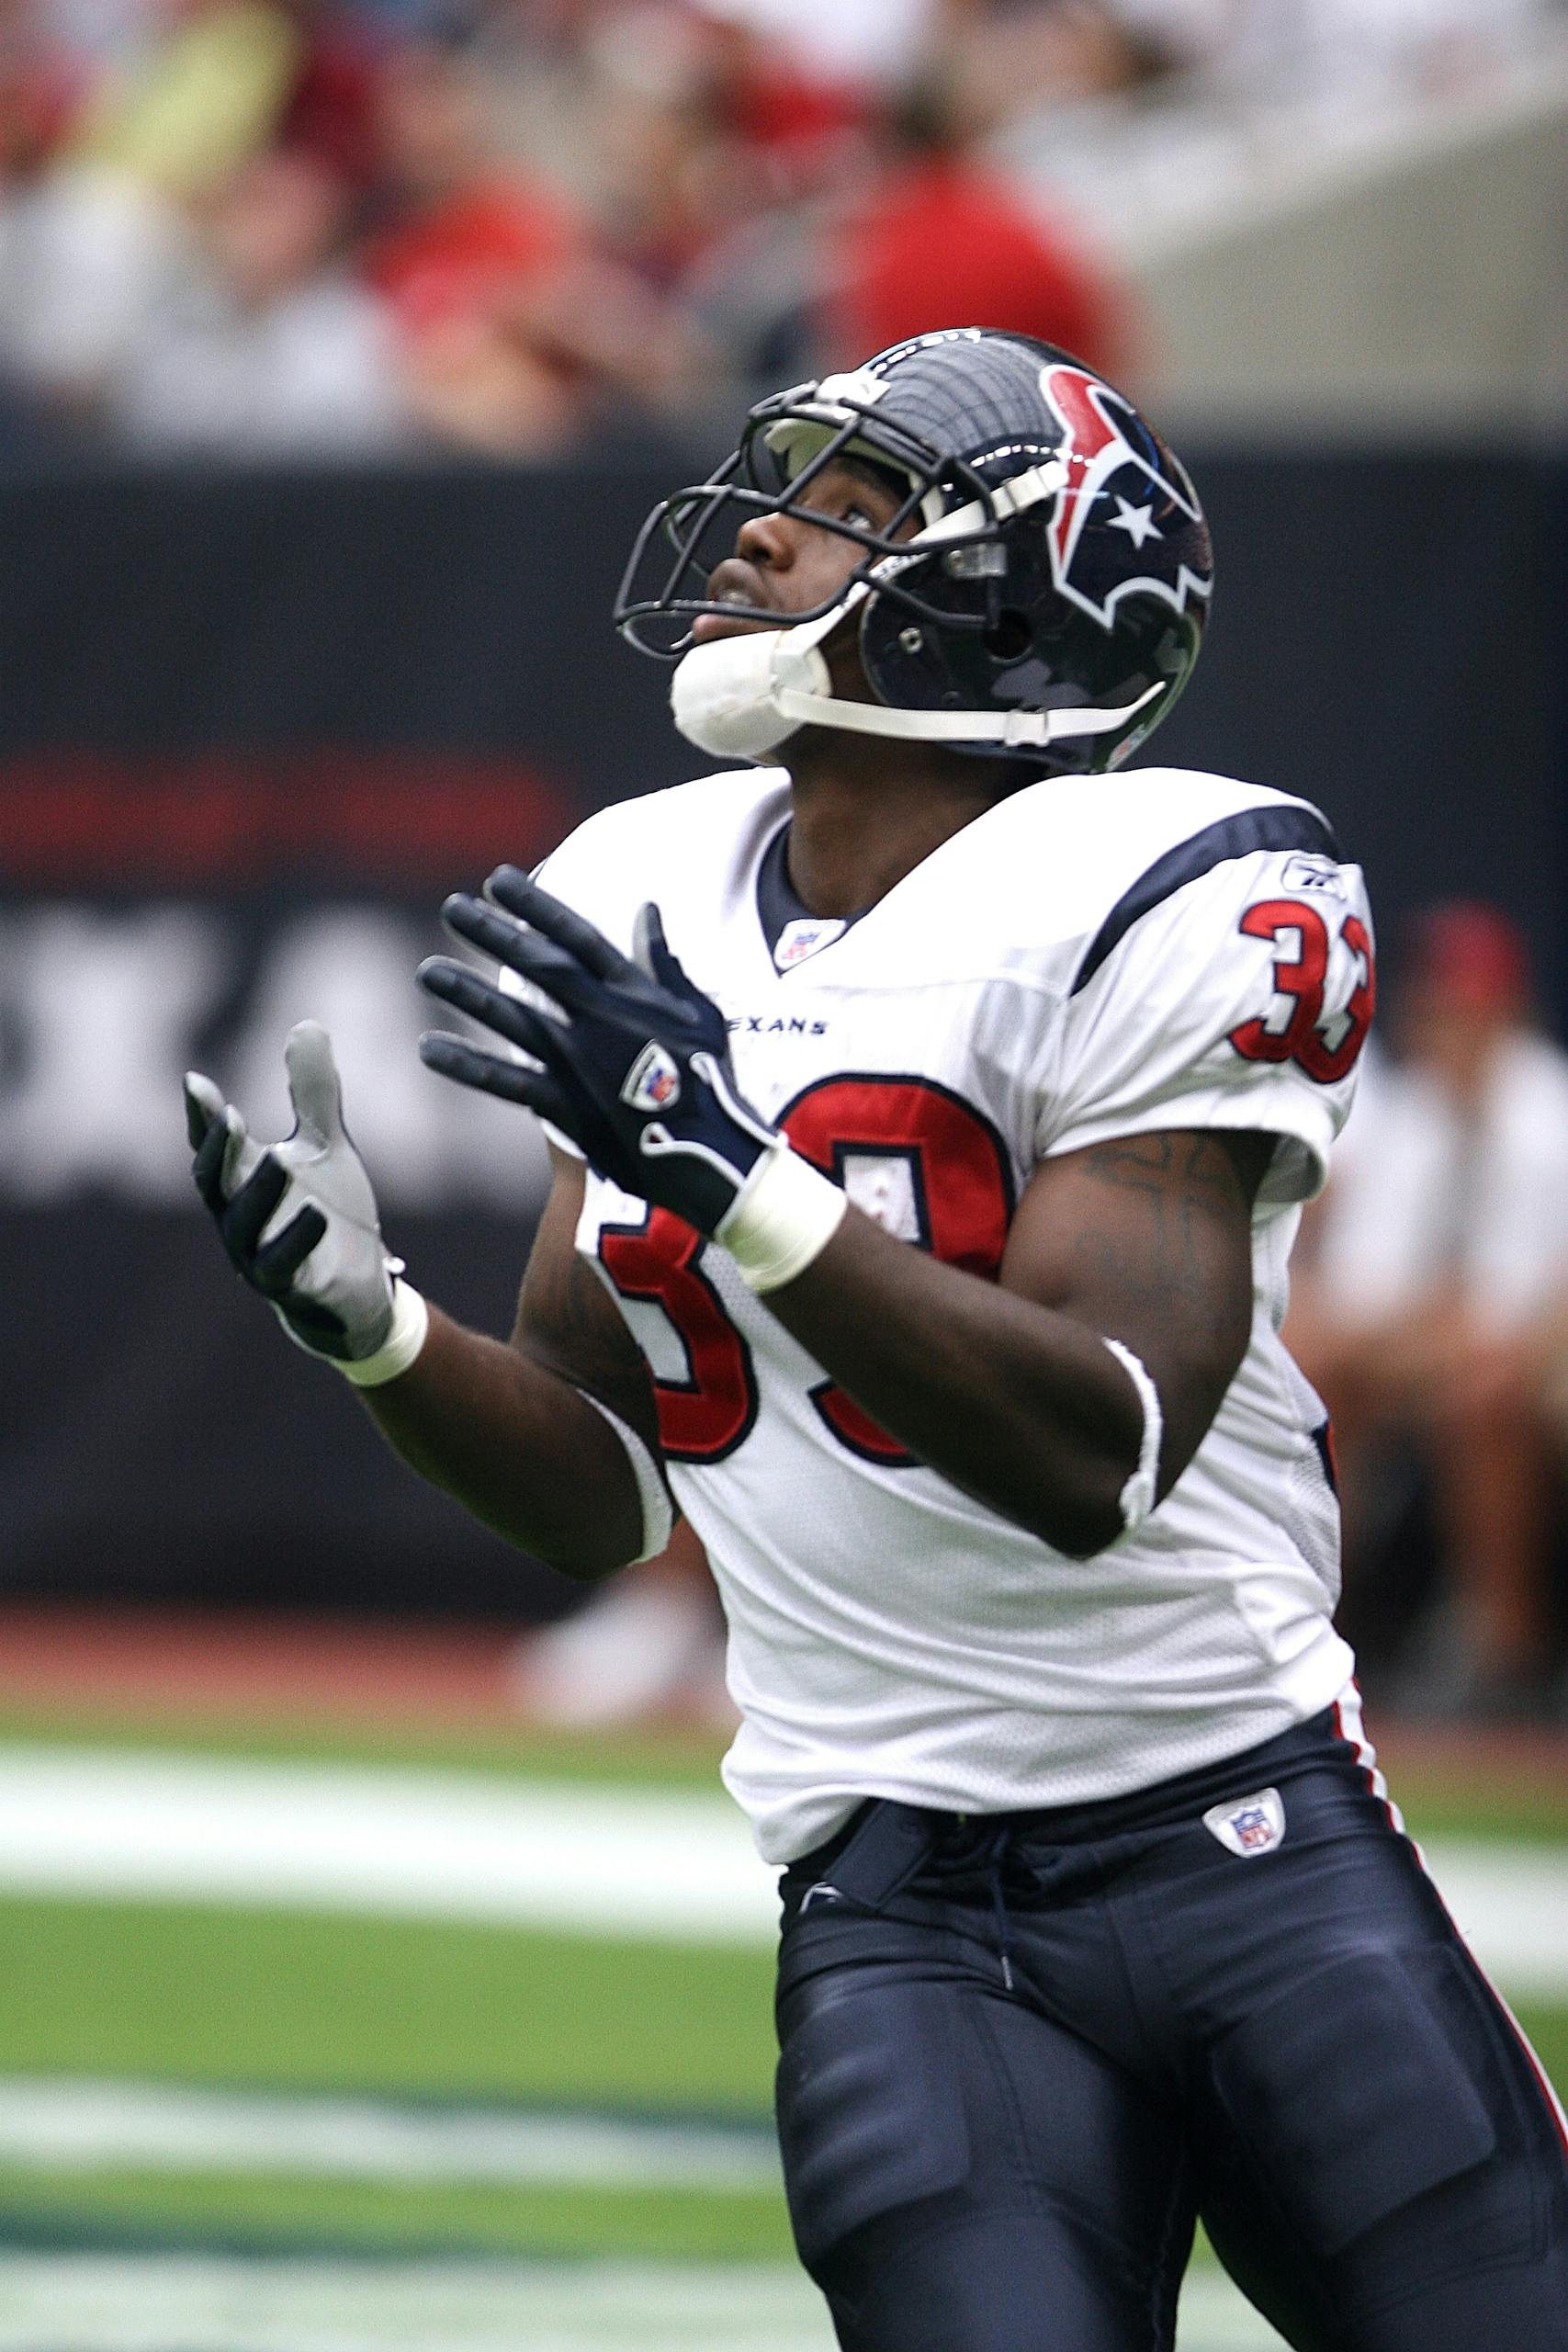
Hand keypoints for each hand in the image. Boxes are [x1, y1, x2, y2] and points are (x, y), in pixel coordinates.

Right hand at [185, 1021, 399, 1361]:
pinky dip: (297, 1239)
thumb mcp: (327, 1145)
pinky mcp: (288, 1286)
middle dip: (218, 1150)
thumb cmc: (331, 1211)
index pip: (211, 1144)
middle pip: (214, 1183)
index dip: (200, 1116)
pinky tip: (317, 1213)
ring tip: (278, 1158)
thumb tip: (307, 1024)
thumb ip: (314, 1093)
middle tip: (230, 1116)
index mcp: (242, 1180)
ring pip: (244, 1225)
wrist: (357, 1287)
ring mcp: (257, 1255)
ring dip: (259, 1192)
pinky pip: (283, 1265)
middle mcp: (238, 1217)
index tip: (193, 1082)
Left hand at [418, 866, 779, 1235]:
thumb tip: (647, 910)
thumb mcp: (698, 1010)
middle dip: (493, 933)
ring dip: (468, 993)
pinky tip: (429, 1047)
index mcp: (633, 991)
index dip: (534, 905)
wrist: (713, 1153)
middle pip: (538, 965)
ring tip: (428, 971)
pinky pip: (507, 1082)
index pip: (575, 935)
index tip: (496, 880)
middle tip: (452, 907)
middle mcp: (600, 1017)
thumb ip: (664, 962)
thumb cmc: (710, 1078)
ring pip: (515, 1017)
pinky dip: (468, 1065)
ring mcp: (580, 1061)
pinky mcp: (566, 1105)